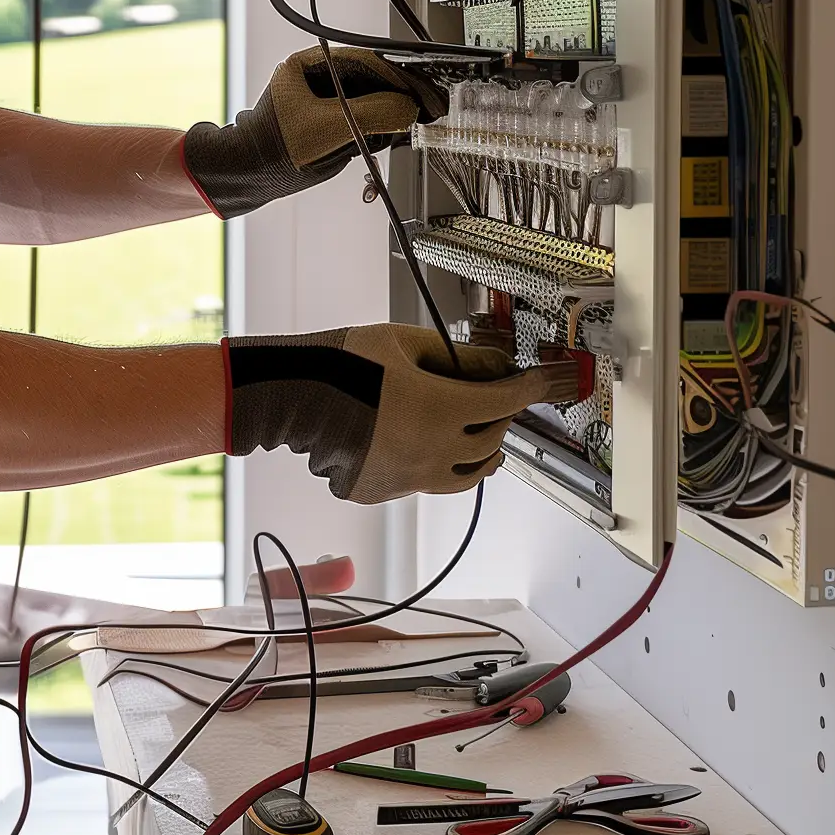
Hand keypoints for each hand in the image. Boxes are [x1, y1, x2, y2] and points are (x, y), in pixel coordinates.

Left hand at [181, 48, 446, 218]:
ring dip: (392, 113)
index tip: (422, 91)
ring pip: (370, 99)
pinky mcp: (328, 120)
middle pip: (372, 79)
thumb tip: (408, 108)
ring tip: (414, 123)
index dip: (398, 77)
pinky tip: (393, 136)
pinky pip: (362, 118)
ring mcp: (323, 99)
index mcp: (309, 64)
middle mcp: (317, 77)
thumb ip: (371, 115)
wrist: (249, 176)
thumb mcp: (329, 129)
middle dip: (400, 95)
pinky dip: (379, 129)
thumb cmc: (274, 150)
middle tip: (428, 108)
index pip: (366, 62)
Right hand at [223, 323, 591, 503]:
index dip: (529, 391)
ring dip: (480, 457)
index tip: (541, 384)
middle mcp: (435, 451)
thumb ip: (456, 356)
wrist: (294, 396)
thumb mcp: (406, 343)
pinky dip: (433, 467)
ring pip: (465, 477)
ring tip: (483, 444)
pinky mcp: (385, 491)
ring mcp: (410, 478)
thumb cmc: (346, 362)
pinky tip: (424, 449)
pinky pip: (423, 483)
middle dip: (501, 421)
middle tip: (498, 403)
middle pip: (491, 443)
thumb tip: (495, 364)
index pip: (506, 403)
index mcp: (444, 410)